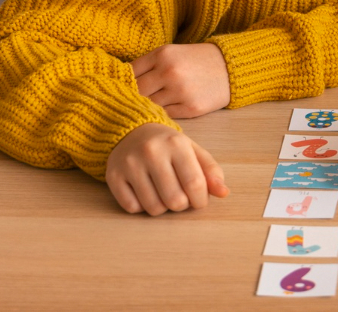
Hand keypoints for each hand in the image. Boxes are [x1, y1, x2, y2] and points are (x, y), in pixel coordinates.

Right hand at [105, 123, 228, 214]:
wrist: (130, 129)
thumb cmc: (167, 145)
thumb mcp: (192, 150)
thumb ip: (211, 170)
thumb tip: (223, 193)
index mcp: (176, 143)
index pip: (195, 184)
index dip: (201, 200)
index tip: (199, 201)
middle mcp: (151, 152)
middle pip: (175, 200)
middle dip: (182, 205)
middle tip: (180, 196)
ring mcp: (130, 164)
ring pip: (153, 208)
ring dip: (162, 208)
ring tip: (163, 194)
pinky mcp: (113, 176)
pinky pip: (132, 208)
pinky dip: (141, 207)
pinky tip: (144, 192)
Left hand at [132, 42, 231, 117]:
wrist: (230, 68)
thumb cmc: (196, 60)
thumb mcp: (171, 52)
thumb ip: (148, 65)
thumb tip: (121, 83)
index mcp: (162, 55)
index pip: (130, 73)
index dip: (124, 82)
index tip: (122, 88)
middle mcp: (169, 72)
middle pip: (137, 92)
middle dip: (134, 97)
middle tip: (132, 101)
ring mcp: (181, 92)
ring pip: (150, 105)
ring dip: (148, 107)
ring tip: (149, 106)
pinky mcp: (191, 108)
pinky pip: (165, 115)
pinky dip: (163, 113)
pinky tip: (165, 109)